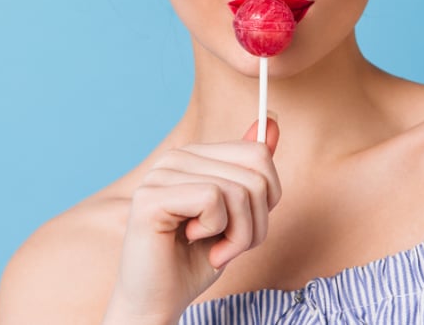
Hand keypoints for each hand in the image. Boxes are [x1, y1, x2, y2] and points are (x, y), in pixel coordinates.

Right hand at [102, 118, 281, 324]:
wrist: (158, 302)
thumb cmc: (197, 260)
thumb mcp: (239, 214)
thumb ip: (253, 170)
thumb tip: (272, 121)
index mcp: (196, 156)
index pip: (258, 152)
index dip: (268, 198)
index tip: (245, 225)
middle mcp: (176, 157)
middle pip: (255, 173)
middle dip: (256, 222)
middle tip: (229, 244)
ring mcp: (160, 174)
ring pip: (238, 190)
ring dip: (239, 234)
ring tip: (215, 248)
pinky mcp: (151, 197)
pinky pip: (214, 199)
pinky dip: (217, 231)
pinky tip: (192, 241)